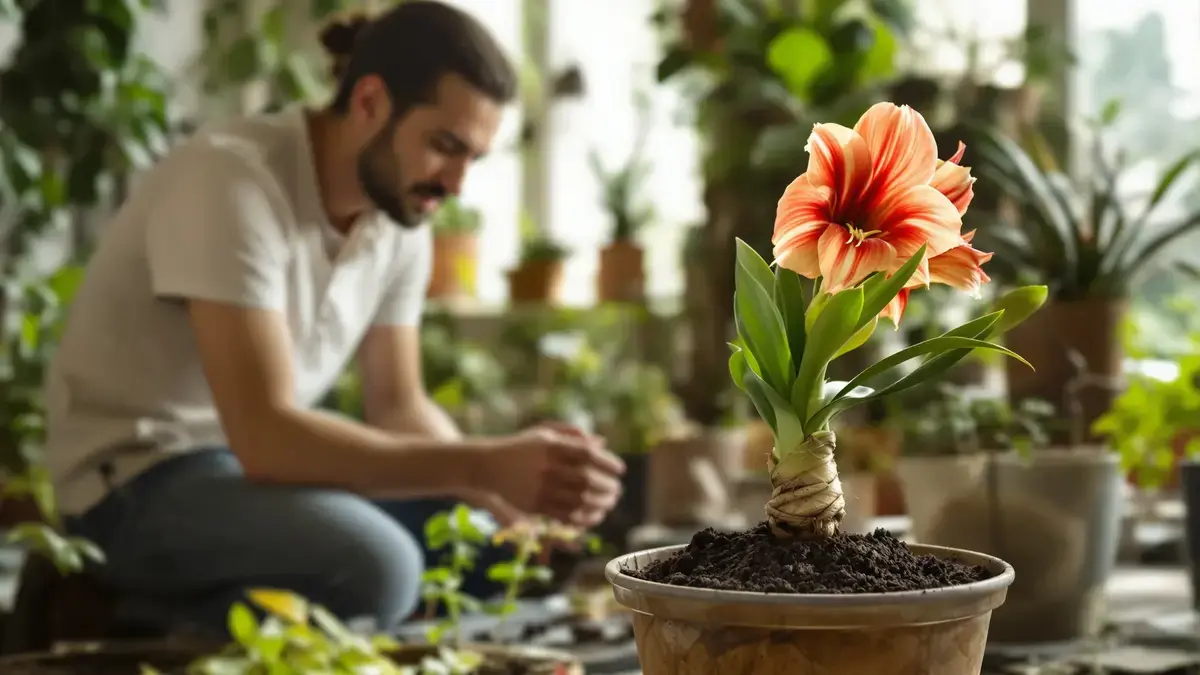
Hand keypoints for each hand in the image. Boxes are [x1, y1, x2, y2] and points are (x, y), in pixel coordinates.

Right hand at [477, 423, 624, 528]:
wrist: (488, 465)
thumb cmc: (522, 447)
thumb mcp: (545, 433)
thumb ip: (573, 436)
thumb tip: (602, 443)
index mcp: (551, 445)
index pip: (589, 455)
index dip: (608, 463)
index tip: (620, 470)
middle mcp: (547, 466)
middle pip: (587, 480)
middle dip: (608, 487)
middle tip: (617, 490)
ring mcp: (540, 487)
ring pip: (579, 500)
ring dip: (600, 504)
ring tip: (609, 503)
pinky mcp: (534, 505)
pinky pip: (566, 515)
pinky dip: (584, 517)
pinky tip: (593, 516)